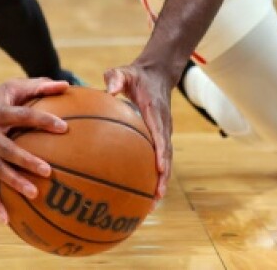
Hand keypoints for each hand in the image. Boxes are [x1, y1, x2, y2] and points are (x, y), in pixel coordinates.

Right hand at [0, 77, 70, 223]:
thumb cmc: (0, 97)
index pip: (22, 115)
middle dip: (26, 160)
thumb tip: (67, 85)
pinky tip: (7, 220)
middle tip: (48, 170)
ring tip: (34, 194)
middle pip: (7, 148)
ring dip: (14, 183)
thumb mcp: (16, 86)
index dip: (42, 120)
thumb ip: (40, 85)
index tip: (63, 128)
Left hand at [103, 61, 173, 200]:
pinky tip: (144, 192)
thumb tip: (109, 89)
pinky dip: (157, 175)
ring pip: (166, 161)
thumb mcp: (125, 72)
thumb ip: (116, 78)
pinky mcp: (161, 136)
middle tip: (156, 198)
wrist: (157, 73)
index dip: (161, 153)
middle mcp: (163, 125)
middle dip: (163, 178)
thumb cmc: (137, 75)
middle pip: (167, 155)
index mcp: (155, 111)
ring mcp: (164, 132)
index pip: (160, 135)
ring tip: (152, 204)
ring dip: (162, 182)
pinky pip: (160, 158)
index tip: (160, 170)